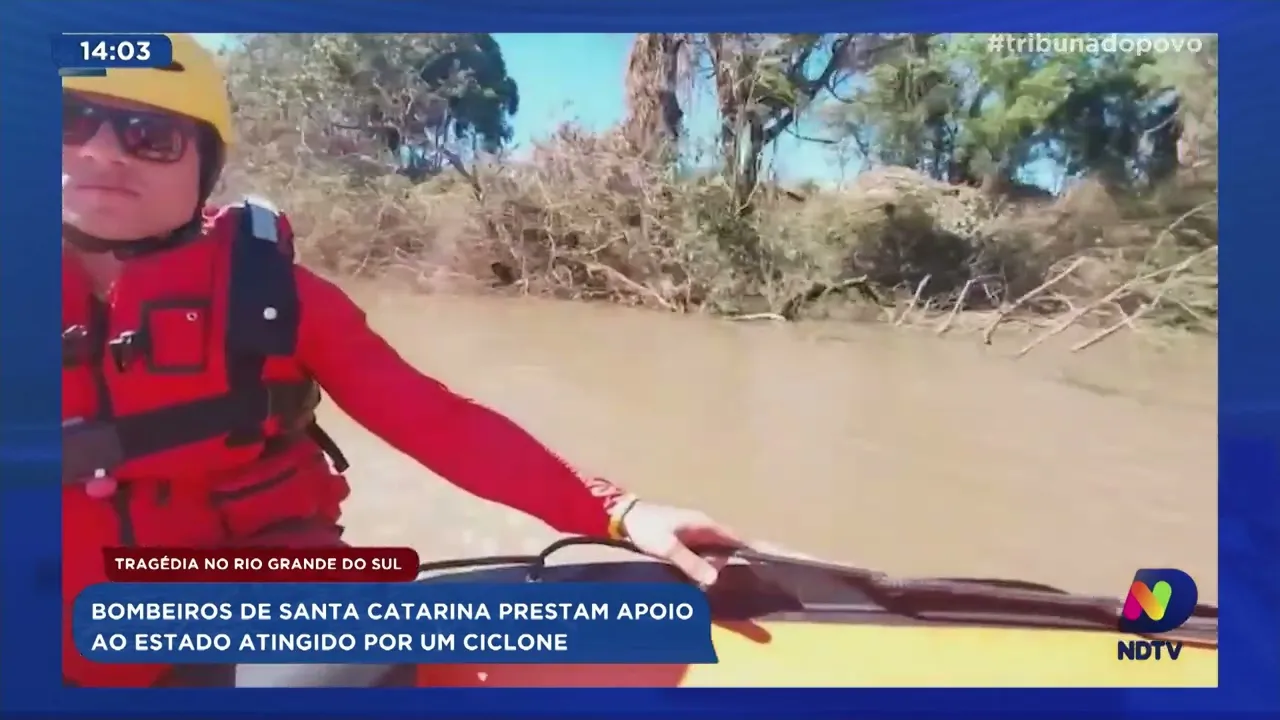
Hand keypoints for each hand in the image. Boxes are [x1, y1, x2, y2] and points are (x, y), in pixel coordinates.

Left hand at [621, 501, 745, 586]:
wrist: (623, 517)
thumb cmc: (647, 528)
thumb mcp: (668, 547)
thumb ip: (691, 562)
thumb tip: (715, 579)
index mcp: (705, 523)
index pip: (736, 537)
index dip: (752, 548)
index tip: (769, 560)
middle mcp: (704, 526)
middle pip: (727, 547)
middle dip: (732, 563)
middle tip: (735, 583)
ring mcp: (694, 532)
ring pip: (715, 551)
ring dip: (718, 566)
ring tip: (720, 585)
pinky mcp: (685, 540)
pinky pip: (704, 553)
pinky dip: (707, 564)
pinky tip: (704, 578)